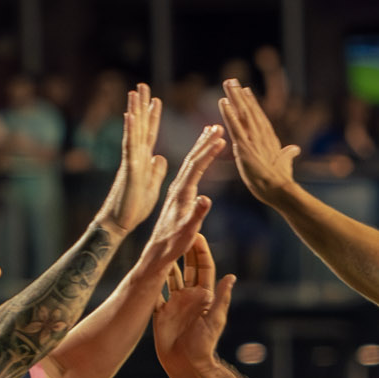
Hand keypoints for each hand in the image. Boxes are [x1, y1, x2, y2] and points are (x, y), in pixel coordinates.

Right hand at [92, 84, 167, 235]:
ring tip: (135, 91)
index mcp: (143, 161)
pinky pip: (130, 147)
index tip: (156, 101)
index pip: (150, 135)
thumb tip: (160, 157)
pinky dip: (130, 131)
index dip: (153, 118)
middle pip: (141, 127)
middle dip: (142, 106)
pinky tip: (130, 115)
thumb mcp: (151, 187)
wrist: (118, 224)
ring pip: (134, 132)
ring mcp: (131, 161)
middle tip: (143, 86)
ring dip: (135, 111)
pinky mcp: (129, 170)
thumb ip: (155, 171)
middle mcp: (135, 157)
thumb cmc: (132, 208)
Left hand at [135, 124, 223, 273]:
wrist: (158, 251)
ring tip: (210, 133)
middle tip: (218, 126)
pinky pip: (189, 172)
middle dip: (205, 142)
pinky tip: (201, 159)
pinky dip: (197, 161)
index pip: (196, 166)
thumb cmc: (174, 243)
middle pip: (192, 159)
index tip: (220, 137)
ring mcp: (178, 191)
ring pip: (190, 163)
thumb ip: (197, 214)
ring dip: (201, 147)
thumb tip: (206, 199)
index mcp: (181, 192)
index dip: (208, 151)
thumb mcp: (188, 230)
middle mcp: (178, 188)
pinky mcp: (179, 196)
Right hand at [153, 234, 233, 376]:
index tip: (197, 232)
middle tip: (179, 230)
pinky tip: (146, 267)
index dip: (200, 250)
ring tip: (161, 243)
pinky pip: (155, 294)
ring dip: (167, 261)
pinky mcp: (161, 312)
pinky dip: (151, 282)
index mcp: (204, 295)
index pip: (203, 267)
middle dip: (184, 249)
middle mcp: (189, 296)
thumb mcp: (214, 319)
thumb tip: (231, 277)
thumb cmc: (203, 344)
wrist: (186, 364)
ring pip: (169, 277)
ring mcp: (174, 304)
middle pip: (186, 268)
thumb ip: (220, 298)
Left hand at [218, 80, 299, 205]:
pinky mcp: (244, 147)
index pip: (259, 118)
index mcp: (269, 139)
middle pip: (249, 111)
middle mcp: (262, 135)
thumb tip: (295, 149)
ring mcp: (253, 140)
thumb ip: (288, 154)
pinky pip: (234, 127)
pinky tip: (223, 102)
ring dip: (234, 97)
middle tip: (232, 80)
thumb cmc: (282, 181)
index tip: (246, 91)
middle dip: (240, 95)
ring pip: (242, 114)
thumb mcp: (285, 163)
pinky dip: (228, 113)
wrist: (280, 190)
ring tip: (227, 83)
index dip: (252, 103)